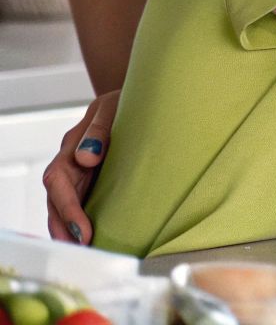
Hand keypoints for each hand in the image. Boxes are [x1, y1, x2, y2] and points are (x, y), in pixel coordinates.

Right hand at [43, 90, 117, 244]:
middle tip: (81, 252)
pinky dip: (81, 224)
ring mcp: (81, 174)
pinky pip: (83, 205)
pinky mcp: (95, 181)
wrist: (143, 97)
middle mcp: (71, 163)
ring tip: (84, 254)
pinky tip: (94, 242)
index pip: (58, 180)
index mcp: (73, 145)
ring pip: (64, 207)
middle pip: (56, 201)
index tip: (82, 232)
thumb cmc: (129, 100)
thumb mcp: (114, 106)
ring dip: (69, 231)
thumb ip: (100, 129)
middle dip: (64, 228)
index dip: (68, 209)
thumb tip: (86, 157)